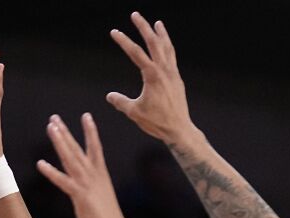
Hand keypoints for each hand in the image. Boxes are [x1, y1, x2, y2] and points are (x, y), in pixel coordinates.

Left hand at [36, 113, 129, 217]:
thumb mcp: (101, 198)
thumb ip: (93, 189)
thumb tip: (89, 189)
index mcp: (100, 174)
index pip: (95, 147)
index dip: (90, 131)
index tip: (86, 116)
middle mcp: (93, 175)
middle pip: (77, 148)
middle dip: (65, 132)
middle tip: (54, 118)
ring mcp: (86, 184)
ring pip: (70, 158)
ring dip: (60, 142)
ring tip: (50, 127)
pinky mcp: (80, 196)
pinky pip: (62, 181)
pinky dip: (51, 172)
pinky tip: (40, 163)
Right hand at [107, 12, 194, 144]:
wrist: (179, 129)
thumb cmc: (157, 122)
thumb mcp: (134, 112)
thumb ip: (120, 102)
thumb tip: (110, 96)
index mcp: (152, 76)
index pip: (135, 53)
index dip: (124, 41)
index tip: (114, 32)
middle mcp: (164, 70)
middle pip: (154, 42)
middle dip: (143, 27)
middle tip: (135, 15)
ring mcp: (172, 73)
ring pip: (167, 47)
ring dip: (161, 34)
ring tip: (157, 23)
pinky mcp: (177, 79)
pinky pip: (172, 57)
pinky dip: (168, 47)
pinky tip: (165, 46)